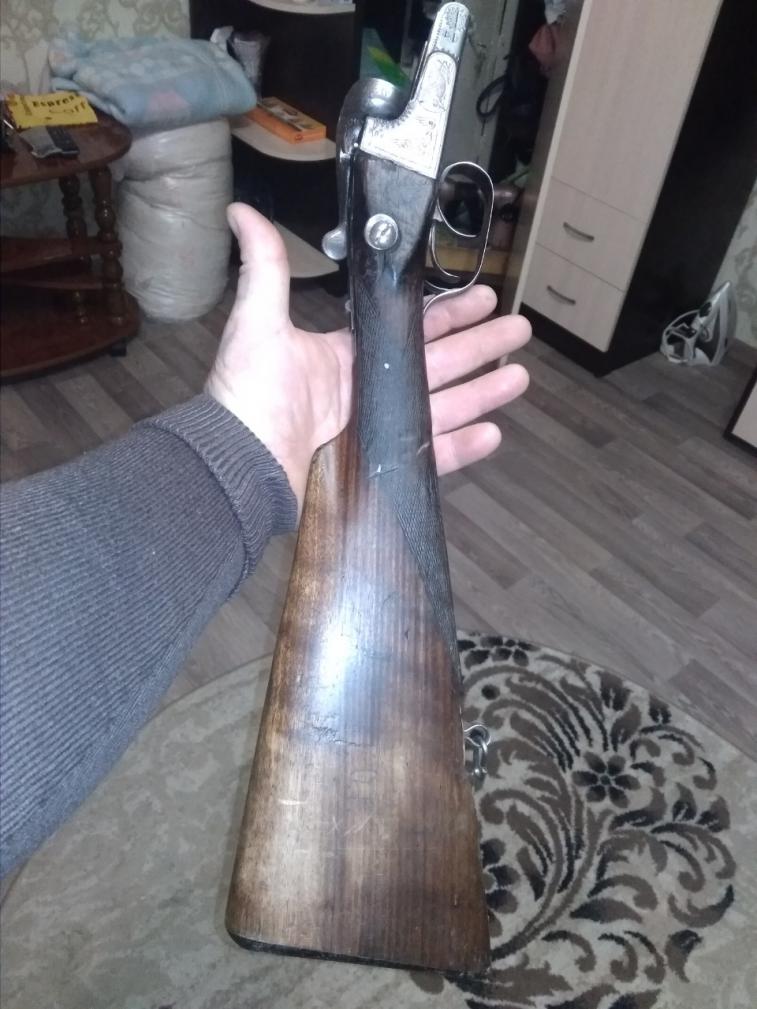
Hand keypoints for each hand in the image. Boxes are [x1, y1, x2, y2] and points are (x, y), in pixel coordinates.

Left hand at [207, 204, 530, 509]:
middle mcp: (365, 390)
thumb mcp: (259, 322)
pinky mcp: (379, 467)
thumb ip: (266, 267)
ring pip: (442, 407)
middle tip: (518, 331)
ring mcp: (375, 430)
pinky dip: (461, 446)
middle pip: (437, 364)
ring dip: (481, 393)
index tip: (483, 297)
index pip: (409, 329)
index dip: (448, 314)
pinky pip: (429, 455)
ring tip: (518, 377)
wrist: (239, 463)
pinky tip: (492, 432)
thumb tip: (240, 211)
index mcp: (345, 356)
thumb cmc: (248, 395)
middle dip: (480, 347)